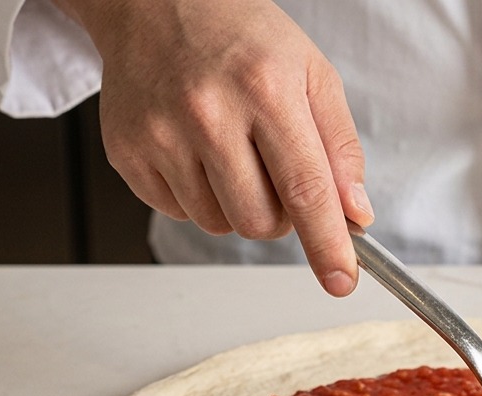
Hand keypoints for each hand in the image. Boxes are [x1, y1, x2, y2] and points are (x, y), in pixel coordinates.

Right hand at [53, 0, 373, 295]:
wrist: (156, 1)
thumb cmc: (243, 39)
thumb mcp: (312, 76)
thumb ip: (340, 149)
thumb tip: (354, 214)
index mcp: (266, 90)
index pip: (306, 190)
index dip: (327, 245)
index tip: (341, 281)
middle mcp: (209, 113)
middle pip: (260, 222)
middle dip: (280, 216)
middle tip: (273, 171)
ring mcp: (161, 134)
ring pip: (220, 225)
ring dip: (238, 206)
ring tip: (232, 152)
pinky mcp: (128, 151)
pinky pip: (179, 213)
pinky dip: (198, 197)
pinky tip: (197, 151)